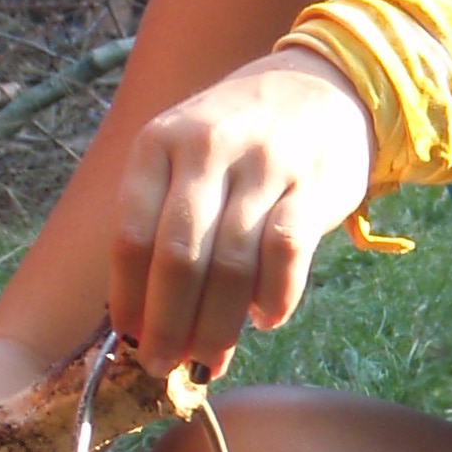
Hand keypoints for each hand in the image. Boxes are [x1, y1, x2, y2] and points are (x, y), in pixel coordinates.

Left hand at [110, 50, 374, 376]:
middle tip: (163, 366)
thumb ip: (162, 217)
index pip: (131, 235)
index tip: (129, 339)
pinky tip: (264, 321)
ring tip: (210, 359)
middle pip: (179, 257)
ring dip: (218, 325)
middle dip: (168, 324)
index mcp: (160, 143)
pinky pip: (285, 254)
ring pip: (231, 265)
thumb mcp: (184, 152)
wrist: (323, 85)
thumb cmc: (239, 136)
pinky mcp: (312, 186)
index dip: (128, 297)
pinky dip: (273, 298)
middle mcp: (208, 149)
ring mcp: (263, 165)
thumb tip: (144, 313)